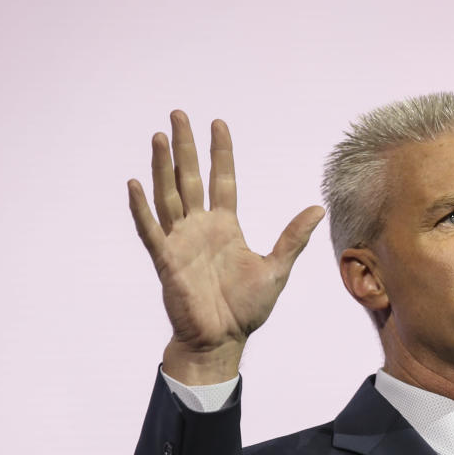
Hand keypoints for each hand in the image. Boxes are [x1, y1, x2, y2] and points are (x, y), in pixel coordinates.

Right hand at [128, 110, 325, 382]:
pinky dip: (142, 208)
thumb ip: (292, 238)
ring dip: (162, 167)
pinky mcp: (166, 260)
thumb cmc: (246, 309)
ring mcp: (180, 241)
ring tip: (158, 137)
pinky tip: (135, 184)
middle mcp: (200, 228)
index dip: (220, 153)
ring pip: (168, 195)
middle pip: (190, 178)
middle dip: (185, 146)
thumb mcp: (276, 268)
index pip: (222, 180)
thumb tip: (317, 209)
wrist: (222, 340)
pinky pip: (151, 230)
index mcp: (225, 227)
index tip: (218, 123)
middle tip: (178, 114)